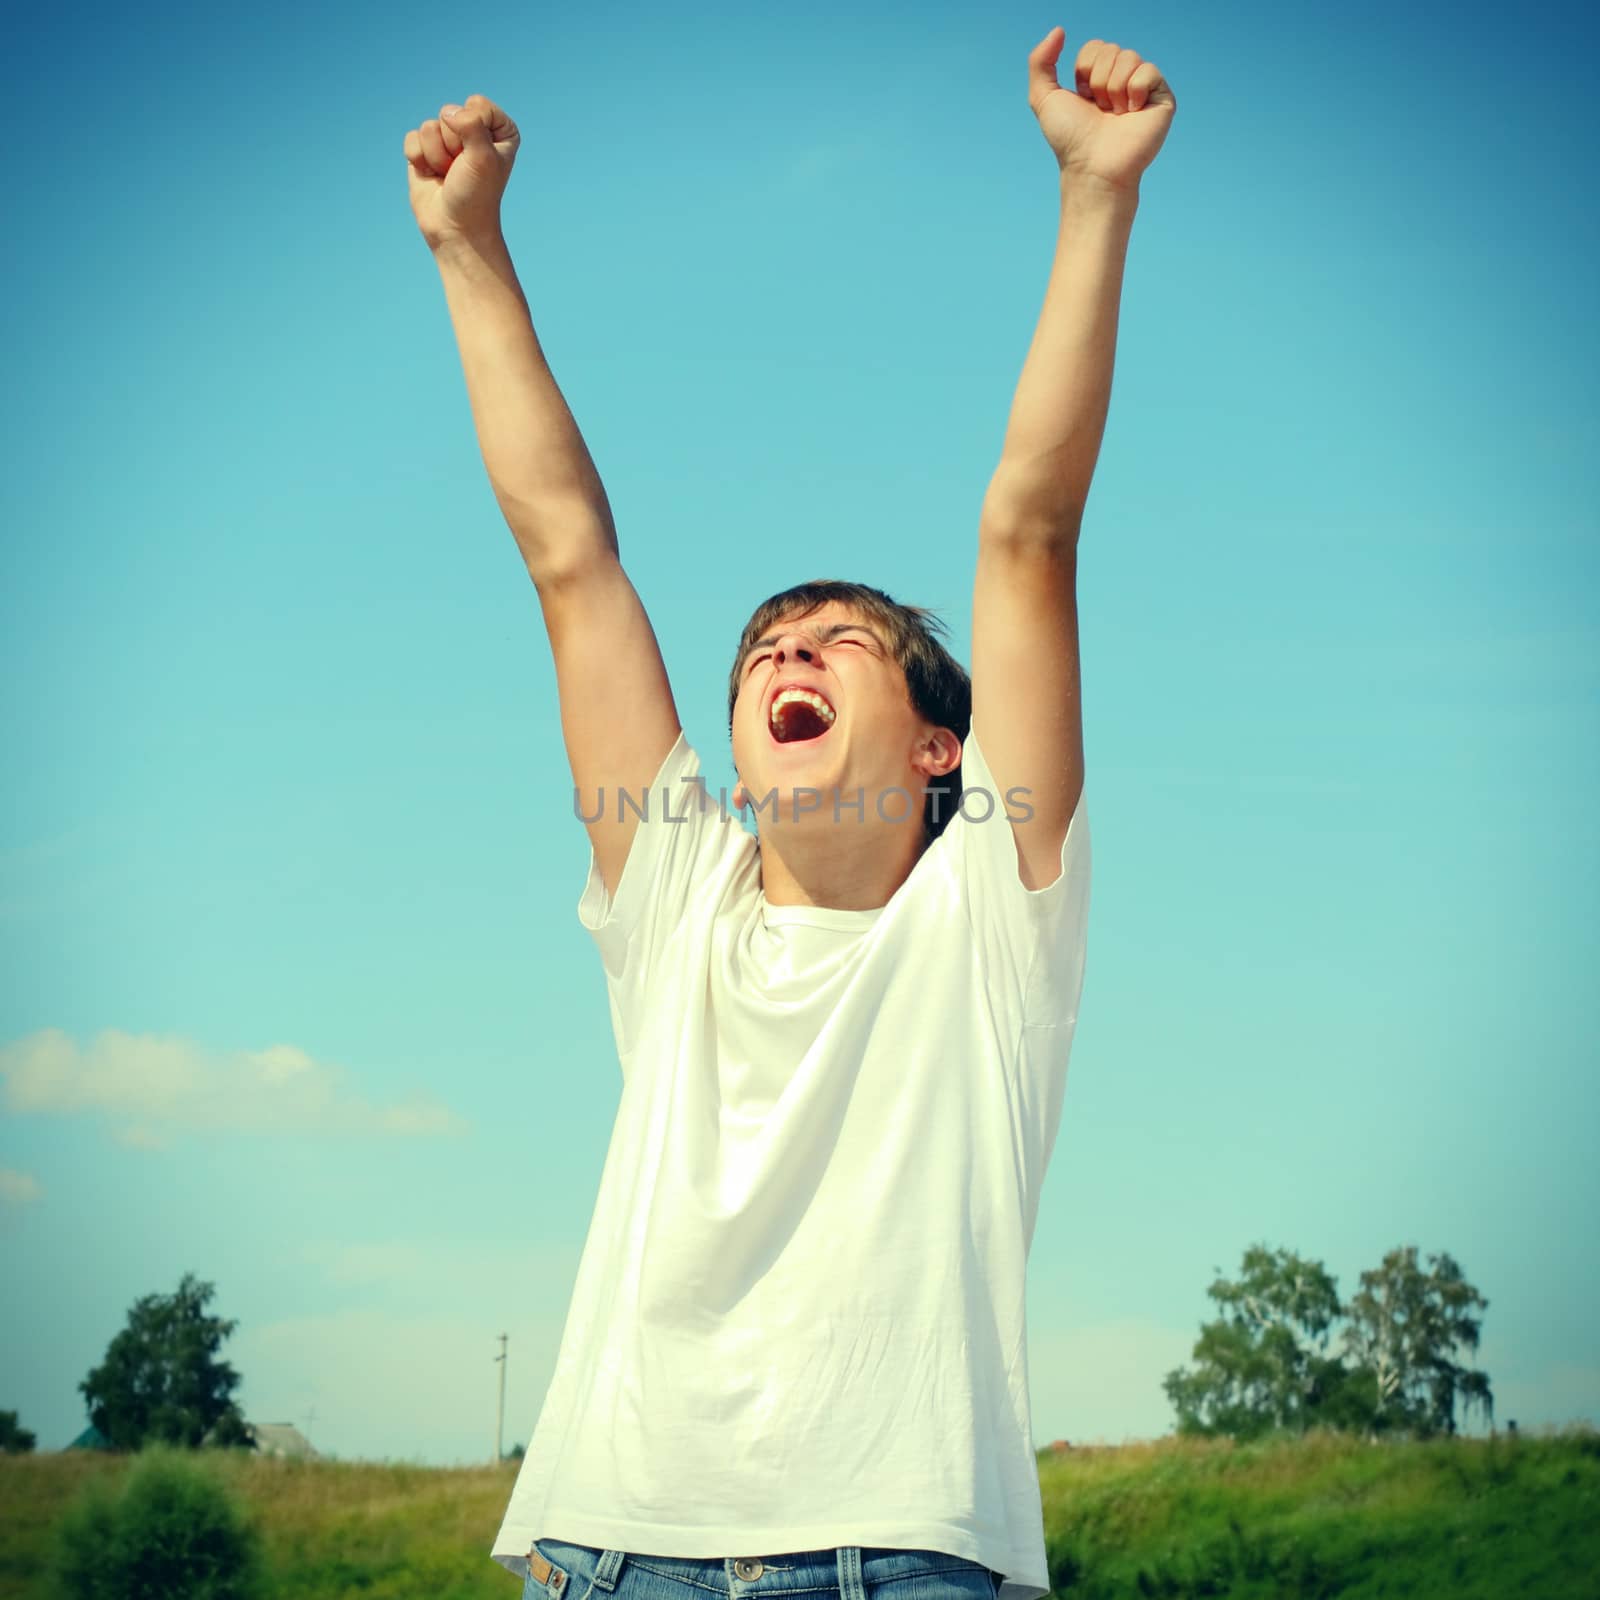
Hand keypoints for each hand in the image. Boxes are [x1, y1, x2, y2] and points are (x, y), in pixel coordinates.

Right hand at [403, 94, 521, 250]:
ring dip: (436, 156)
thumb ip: (472, 124)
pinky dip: (419, 159)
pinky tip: (431, 175)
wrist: (455, 229)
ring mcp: (448, 140)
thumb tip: (448, 113)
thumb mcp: (484, 158)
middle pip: (450, 113)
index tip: (481, 159)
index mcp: (498, 130)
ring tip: (448, 175)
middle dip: (452, 146)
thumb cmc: (477, 196)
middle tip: (461, 170)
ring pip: (429, 126)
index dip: (474, 131)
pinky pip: (412, 138)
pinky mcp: (425, 151)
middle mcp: (473, 130)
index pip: (477, 104)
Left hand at [1028, 27, 1174, 191]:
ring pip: (1129, 57)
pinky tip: (1132, 114)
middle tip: (1101, 110)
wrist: (1093, 167)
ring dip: (1113, 89)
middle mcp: (1122, 81)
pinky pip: (1147, 71)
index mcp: (1099, 79)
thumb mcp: (1043, 98)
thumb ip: (1040, 62)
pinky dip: (1134, 92)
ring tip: (1115, 115)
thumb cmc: (1070, 140)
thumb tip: (1059, 30)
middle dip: (1098, 80)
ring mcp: (1143, 89)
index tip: (1084, 100)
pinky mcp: (1162, 99)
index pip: (1095, 47)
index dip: (1084, 71)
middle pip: (1111, 49)